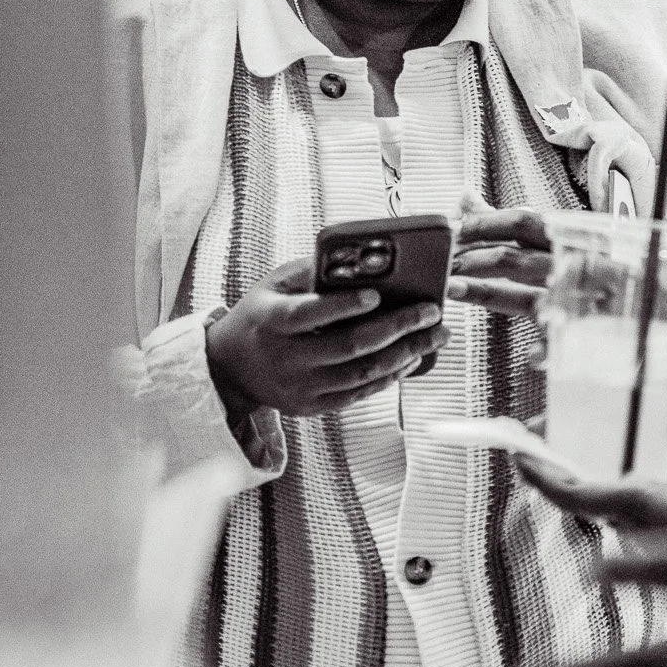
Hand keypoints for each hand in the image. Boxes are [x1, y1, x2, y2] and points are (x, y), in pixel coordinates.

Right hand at [205, 257, 447, 419]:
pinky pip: (358, 395)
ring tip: (435, 335)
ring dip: (404, 355)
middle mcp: (284, 358)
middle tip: (431, 312)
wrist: (231, 368)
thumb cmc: (262, 314)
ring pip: (360, 376)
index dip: (342, 306)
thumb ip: (313, 272)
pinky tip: (412, 358)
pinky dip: (390, 377)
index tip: (376, 295)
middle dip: (397, 329)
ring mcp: (298, 387)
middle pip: (347, 347)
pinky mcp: (311, 407)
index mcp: (270, 321)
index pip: (307, 315)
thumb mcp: (274, 284)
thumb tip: (363, 260)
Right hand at [449, 200, 666, 433]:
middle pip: (531, 264)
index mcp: (625, 267)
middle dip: (485, 256)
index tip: (471, 228)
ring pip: (533, 301)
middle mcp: (605, 290)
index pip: (556, 234)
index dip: (510, 228)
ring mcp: (600, 325)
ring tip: (453, 289)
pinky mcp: (605, 362)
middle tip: (445, 258)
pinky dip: (539, 357)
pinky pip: (560, 356)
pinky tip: (526, 363)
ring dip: (493, 293)